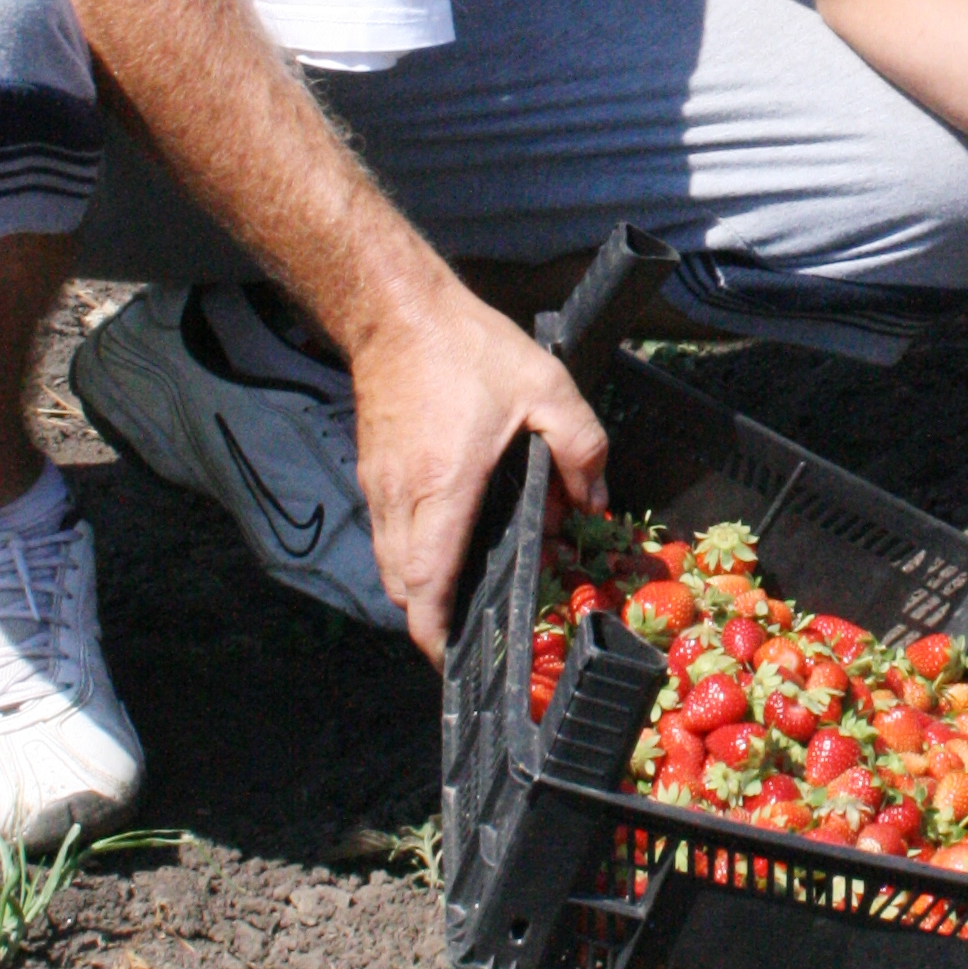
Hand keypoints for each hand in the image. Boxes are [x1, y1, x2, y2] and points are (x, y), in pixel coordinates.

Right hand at [348, 278, 609, 662]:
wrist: (396, 310)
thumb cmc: (468, 349)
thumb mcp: (548, 388)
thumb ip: (583, 448)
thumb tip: (596, 502)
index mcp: (442, 488)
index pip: (426, 585)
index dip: (436, 633)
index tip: (456, 658)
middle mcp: (400, 498)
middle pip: (403, 589)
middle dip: (435, 618)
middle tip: (477, 624)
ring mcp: (378, 486)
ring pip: (389, 565)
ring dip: (422, 588)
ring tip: (466, 588)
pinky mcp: (371, 471)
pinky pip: (385, 535)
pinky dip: (410, 556)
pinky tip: (446, 541)